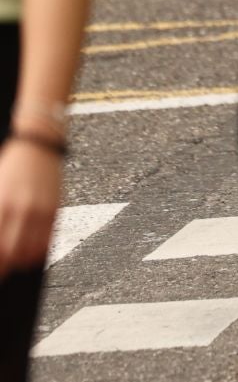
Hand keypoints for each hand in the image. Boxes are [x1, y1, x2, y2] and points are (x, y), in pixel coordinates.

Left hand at [0, 137, 60, 274]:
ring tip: (12, 262)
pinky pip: (46, 242)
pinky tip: (26, 254)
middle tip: (2, 271)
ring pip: (28, 252)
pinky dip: (35, 254)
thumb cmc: (11, 165)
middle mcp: (22, 211)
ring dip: (18, 262)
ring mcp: (40, 211)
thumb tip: (0, 243)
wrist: (37, 144)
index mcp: (2, 205)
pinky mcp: (55, 210)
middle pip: (10, 254)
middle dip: (5, 267)